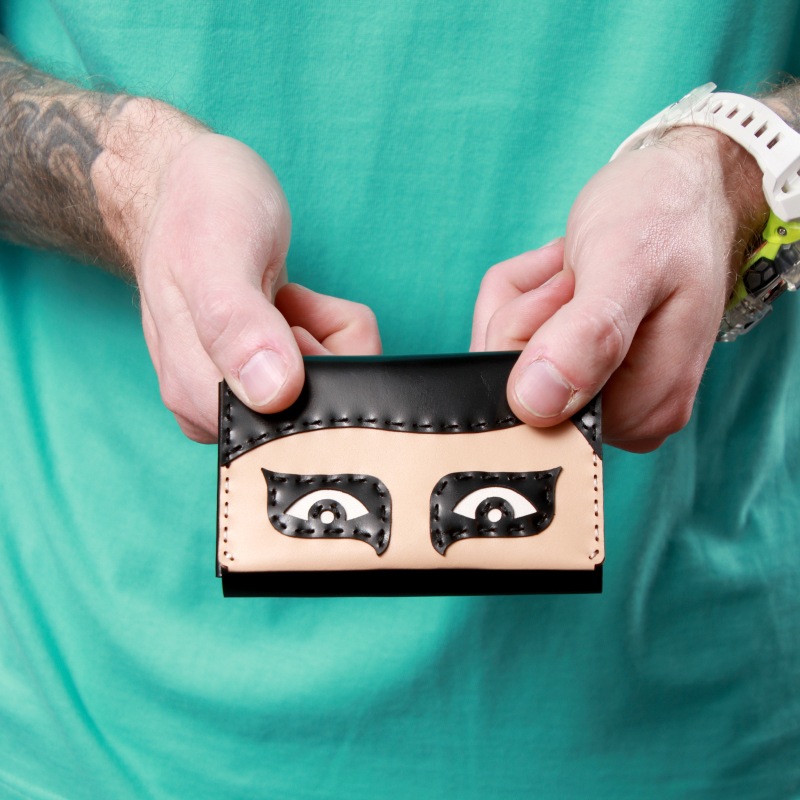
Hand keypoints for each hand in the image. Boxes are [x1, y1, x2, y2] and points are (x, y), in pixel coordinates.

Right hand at [131, 131, 379, 441]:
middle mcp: (218, 407)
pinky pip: (330, 369)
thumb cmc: (197, 213)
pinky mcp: (267, 378)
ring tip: (290, 299)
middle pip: (320, 413)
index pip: (291, 425)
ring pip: (333, 390)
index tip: (292, 322)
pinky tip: (296, 305)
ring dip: (332, 335)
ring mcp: (245, 393)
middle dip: (329, 352)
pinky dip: (331, 331)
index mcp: (195, 394)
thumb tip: (272, 393)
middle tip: (291, 302)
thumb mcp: (216, 257)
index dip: (315, 374)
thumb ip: (237, 325)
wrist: (189, 189)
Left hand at [471, 128, 766, 451]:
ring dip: (522, 299)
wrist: (680, 187)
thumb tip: (535, 407)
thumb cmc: (663, 215)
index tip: (568, 288)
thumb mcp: (625, 263)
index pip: (532, 407)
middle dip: (522, 316)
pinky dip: (521, 297)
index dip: (529, 338)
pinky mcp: (580, 372)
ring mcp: (599, 394)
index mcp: (645, 407)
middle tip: (570, 272)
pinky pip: (513, 343)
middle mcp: (625, 418)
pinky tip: (562, 272)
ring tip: (571, 267)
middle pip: (513, 386)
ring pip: (505, 359)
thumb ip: (587, 336)